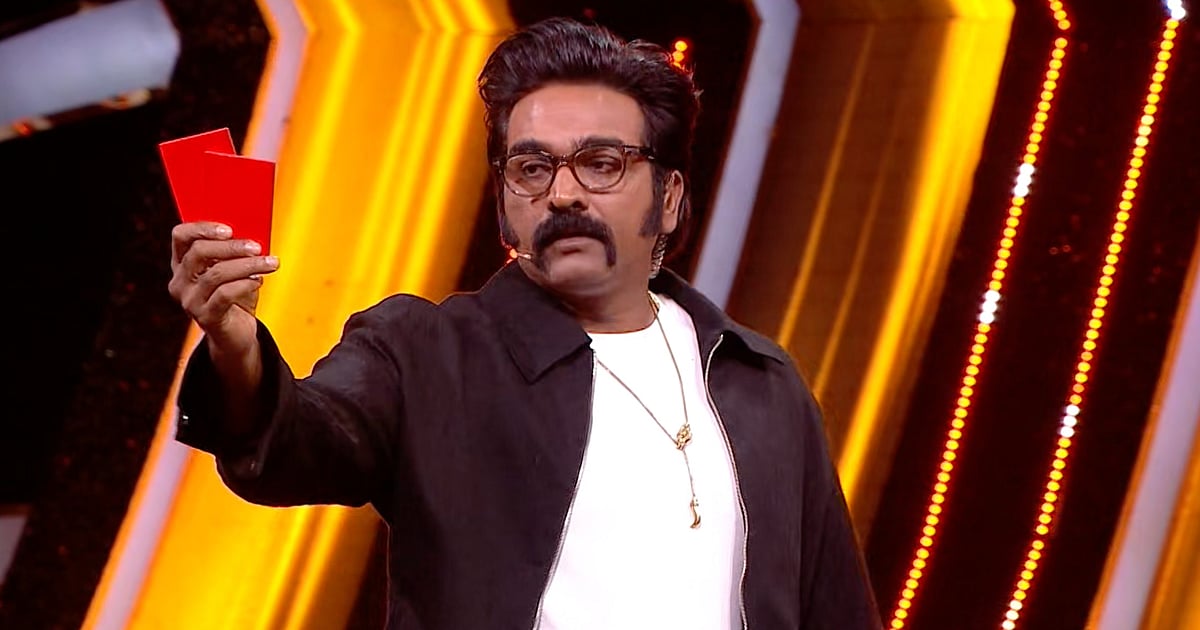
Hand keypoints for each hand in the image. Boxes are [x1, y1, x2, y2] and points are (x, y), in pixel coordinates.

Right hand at [168, 222, 278, 357]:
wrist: (236, 336)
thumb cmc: (236, 297)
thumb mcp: (234, 270)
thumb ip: (236, 252)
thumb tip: (253, 237)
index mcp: (182, 263)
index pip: (181, 236)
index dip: (202, 227)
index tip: (229, 229)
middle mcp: (180, 281)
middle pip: (199, 252)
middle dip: (231, 247)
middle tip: (257, 246)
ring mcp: (190, 300)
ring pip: (216, 273)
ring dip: (248, 265)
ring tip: (269, 263)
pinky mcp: (205, 317)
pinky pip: (225, 294)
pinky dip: (245, 284)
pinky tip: (259, 281)